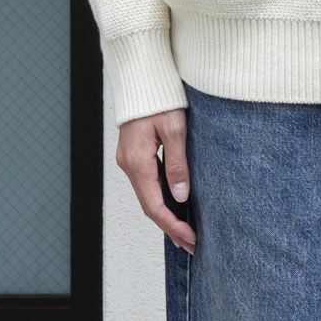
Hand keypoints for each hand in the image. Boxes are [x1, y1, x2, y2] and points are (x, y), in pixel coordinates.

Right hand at [115, 109, 196, 254]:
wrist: (142, 78)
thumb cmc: (159, 98)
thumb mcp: (174, 129)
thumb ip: (178, 163)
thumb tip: (180, 196)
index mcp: (137, 162)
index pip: (154, 205)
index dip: (172, 226)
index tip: (190, 239)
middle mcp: (129, 164)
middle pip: (149, 205)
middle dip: (170, 226)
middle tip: (191, 243)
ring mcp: (130, 159)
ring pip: (147, 195)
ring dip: (166, 214)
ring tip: (185, 230)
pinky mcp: (135, 153)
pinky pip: (147, 182)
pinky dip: (161, 198)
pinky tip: (174, 204)